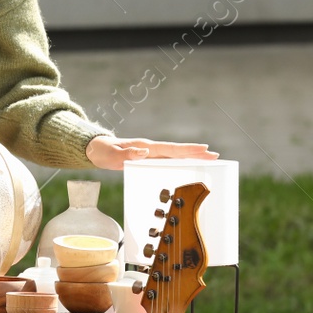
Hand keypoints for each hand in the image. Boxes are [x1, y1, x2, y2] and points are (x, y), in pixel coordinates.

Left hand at [84, 135, 217, 169]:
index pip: (170, 149)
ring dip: (191, 157)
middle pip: (177, 151)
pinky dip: (180, 162)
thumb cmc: (103, 152)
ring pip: (174, 155)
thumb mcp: (111, 155)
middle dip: (196, 153)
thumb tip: (145, 152)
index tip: (204, 149)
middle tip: (216, 155)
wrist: (96, 149)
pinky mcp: (148, 158)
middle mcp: (150, 148)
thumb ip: (127, 154)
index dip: (187, 150)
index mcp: (145, 147)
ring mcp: (150, 153)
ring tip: (209, 159)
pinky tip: (189, 166)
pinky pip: (168, 160)